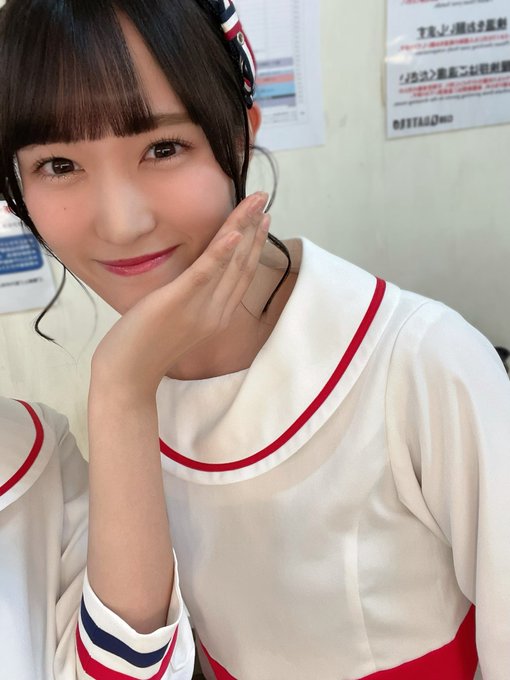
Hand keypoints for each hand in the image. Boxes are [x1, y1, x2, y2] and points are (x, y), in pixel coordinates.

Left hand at [90, 192, 269, 397]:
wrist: (128, 376)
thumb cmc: (146, 347)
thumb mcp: (176, 320)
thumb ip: (191, 298)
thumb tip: (194, 276)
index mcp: (217, 314)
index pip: (242, 274)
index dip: (254, 244)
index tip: (262, 219)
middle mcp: (216, 312)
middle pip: (242, 264)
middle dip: (255, 228)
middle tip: (264, 199)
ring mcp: (200, 308)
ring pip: (230, 263)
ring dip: (245, 229)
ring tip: (256, 204)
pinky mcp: (178, 303)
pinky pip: (205, 274)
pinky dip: (221, 253)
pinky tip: (233, 233)